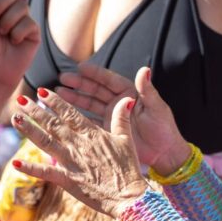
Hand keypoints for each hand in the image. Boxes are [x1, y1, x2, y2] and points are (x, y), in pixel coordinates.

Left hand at [11, 88, 146, 219]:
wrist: (129, 196)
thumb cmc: (129, 169)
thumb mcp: (127, 140)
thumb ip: (122, 119)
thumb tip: (127, 99)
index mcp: (93, 134)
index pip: (70, 114)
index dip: (55, 102)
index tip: (42, 91)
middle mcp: (79, 145)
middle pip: (53, 124)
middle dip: (36, 110)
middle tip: (21, 99)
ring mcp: (72, 162)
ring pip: (46, 141)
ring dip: (29, 130)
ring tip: (15, 118)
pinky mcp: (68, 180)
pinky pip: (46, 172)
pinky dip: (30, 168)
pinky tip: (15, 162)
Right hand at [57, 64, 188, 172]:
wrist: (164, 153)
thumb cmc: (164, 128)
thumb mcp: (156, 107)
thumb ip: (147, 89)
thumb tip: (144, 68)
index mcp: (130, 92)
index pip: (109, 80)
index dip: (95, 74)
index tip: (79, 67)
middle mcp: (118, 102)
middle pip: (95, 89)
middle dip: (79, 84)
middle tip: (62, 78)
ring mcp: (111, 115)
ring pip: (89, 103)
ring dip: (74, 98)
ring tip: (57, 92)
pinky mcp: (107, 129)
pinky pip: (89, 121)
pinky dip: (76, 117)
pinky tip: (62, 113)